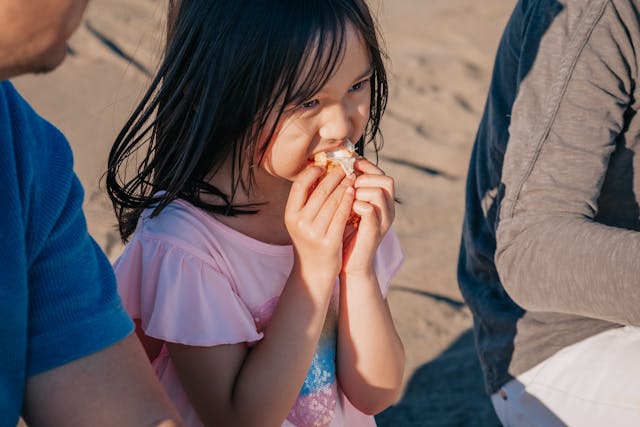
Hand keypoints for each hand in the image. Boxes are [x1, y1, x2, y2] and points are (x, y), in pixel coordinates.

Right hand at [285, 165, 355, 285]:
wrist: (314, 270)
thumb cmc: (310, 240)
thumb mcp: (301, 220)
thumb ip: (307, 200)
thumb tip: (318, 171)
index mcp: (290, 215)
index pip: (299, 186)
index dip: (312, 173)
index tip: (323, 165)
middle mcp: (300, 223)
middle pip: (319, 192)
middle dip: (334, 177)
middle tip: (344, 167)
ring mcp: (314, 233)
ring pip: (333, 202)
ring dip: (344, 186)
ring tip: (351, 177)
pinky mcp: (329, 241)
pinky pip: (341, 215)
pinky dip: (348, 201)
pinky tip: (353, 193)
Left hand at [342, 158, 394, 275]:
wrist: (351, 265)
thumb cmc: (347, 235)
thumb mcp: (350, 209)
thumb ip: (351, 192)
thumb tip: (338, 169)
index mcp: (384, 203)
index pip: (383, 175)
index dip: (368, 167)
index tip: (351, 165)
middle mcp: (388, 210)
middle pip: (387, 180)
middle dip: (365, 178)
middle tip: (349, 185)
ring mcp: (383, 221)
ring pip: (378, 192)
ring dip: (359, 191)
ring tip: (347, 198)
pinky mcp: (374, 231)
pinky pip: (369, 209)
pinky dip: (357, 205)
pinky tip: (346, 210)